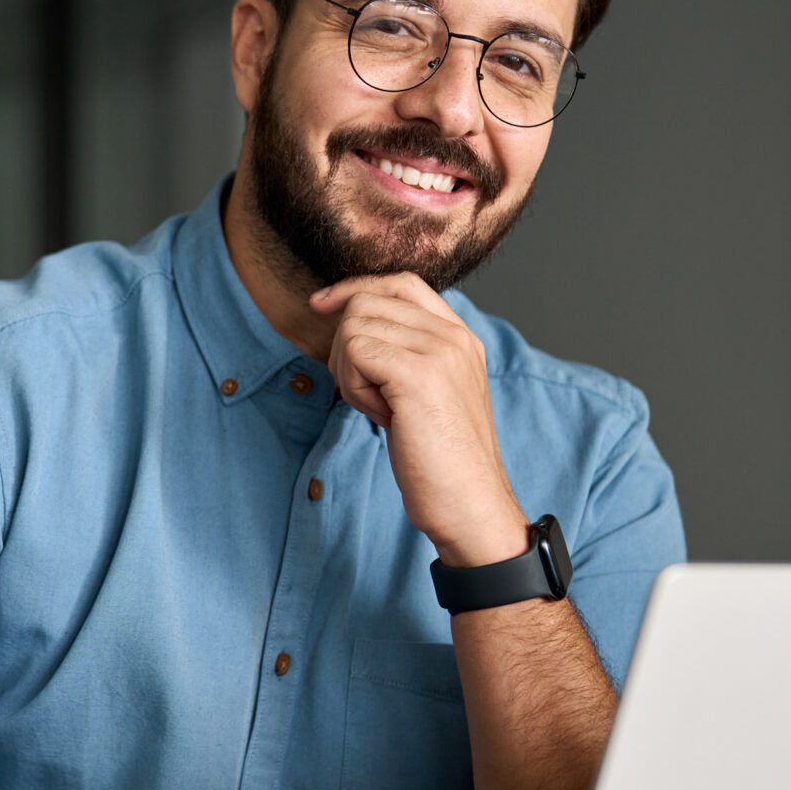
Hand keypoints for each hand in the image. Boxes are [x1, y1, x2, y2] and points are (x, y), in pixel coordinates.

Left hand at [310, 273, 525, 563]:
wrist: (469, 506)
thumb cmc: (440, 462)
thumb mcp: (425, 394)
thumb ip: (402, 354)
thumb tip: (347, 323)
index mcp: (459, 337)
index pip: (401, 283)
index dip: (355, 287)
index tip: (321, 305)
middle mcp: (454, 336)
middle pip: (367, 302)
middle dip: (345, 347)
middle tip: (367, 395)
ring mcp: (439, 351)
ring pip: (354, 327)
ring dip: (349, 373)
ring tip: (380, 410)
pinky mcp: (419, 374)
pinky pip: (354, 352)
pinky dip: (353, 387)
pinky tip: (381, 417)